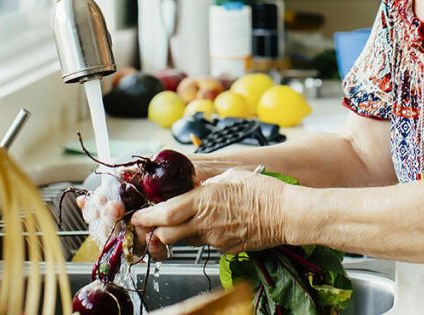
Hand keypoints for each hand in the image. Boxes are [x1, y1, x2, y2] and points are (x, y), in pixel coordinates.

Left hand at [131, 168, 289, 254]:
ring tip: (182, 222)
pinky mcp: (225, 248)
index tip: (137, 217)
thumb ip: (207, 183)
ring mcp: (215, 239)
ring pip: (184, 240)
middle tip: (150, 226)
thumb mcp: (230, 176)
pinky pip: (205, 242)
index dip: (146, 218)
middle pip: (166, 236)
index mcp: (203, 201)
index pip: (164, 214)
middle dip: (154, 233)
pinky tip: (213, 224)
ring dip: (178, 233)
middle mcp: (205, 223)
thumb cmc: (263, 191)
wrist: (286, 215)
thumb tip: (195, 186)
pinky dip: (201, 235)